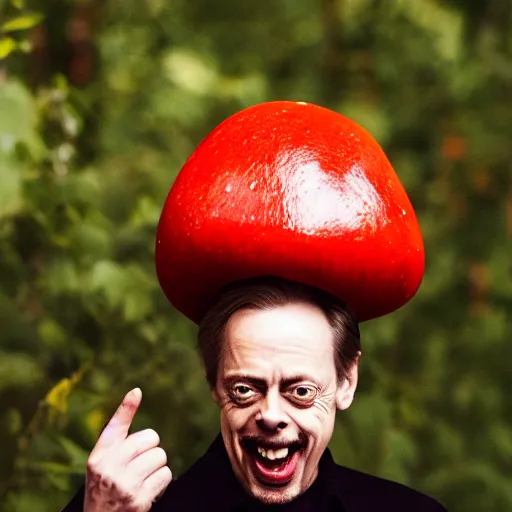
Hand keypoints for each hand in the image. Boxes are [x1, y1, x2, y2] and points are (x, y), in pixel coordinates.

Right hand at [84, 388, 171, 511]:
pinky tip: (147, 490)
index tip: (137, 391)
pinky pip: (165, 475)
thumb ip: (118, 436)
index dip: (127, 407)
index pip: (115, 426)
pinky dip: (161, 482)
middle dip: (150, 449)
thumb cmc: (104, 488)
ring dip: (156, 467)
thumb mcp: (103, 463)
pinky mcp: (139, 499)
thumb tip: (136, 392)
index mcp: (99, 455)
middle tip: (139, 464)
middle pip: (151, 438)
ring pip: (160, 456)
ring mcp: (124, 483)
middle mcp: (109, 467)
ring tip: (142, 479)